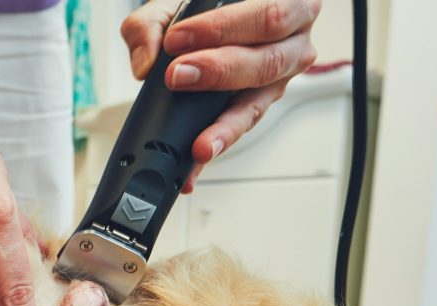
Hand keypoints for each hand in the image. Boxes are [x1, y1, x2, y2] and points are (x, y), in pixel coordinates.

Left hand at [121, 0, 319, 191]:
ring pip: (257, 104)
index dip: (221, 29)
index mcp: (287, 1)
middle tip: (178, 77)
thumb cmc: (205, 8)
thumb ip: (151, 25)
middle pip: (266, 62)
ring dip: (224, 127)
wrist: (208, 18)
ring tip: (200, 144)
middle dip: (219, 72)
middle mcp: (292, 42)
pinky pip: (239, 127)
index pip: (265, 16)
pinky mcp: (259, 105)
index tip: (177, 40)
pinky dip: (216, 144)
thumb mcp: (175, 3)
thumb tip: (144, 64)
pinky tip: (197, 160)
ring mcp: (278, 79)